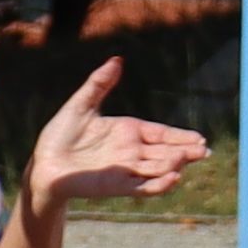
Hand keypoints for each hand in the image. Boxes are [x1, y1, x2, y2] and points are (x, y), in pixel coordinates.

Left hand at [22, 58, 203, 212]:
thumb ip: (99, 84)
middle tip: (203, 150)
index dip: (180, 136)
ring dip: (173, 165)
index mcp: (129, 132)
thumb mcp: (80, 104)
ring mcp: (127, 171)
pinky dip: (159, 185)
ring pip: (158, 169)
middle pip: (166, 152)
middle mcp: (133, 152)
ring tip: (184, 159)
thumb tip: (117, 60)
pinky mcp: (118, 186)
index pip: (161, 134)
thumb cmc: (59, 135)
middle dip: (186, 152)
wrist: (44, 163)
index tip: (199, 138)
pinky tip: (173, 178)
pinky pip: (143, 187)